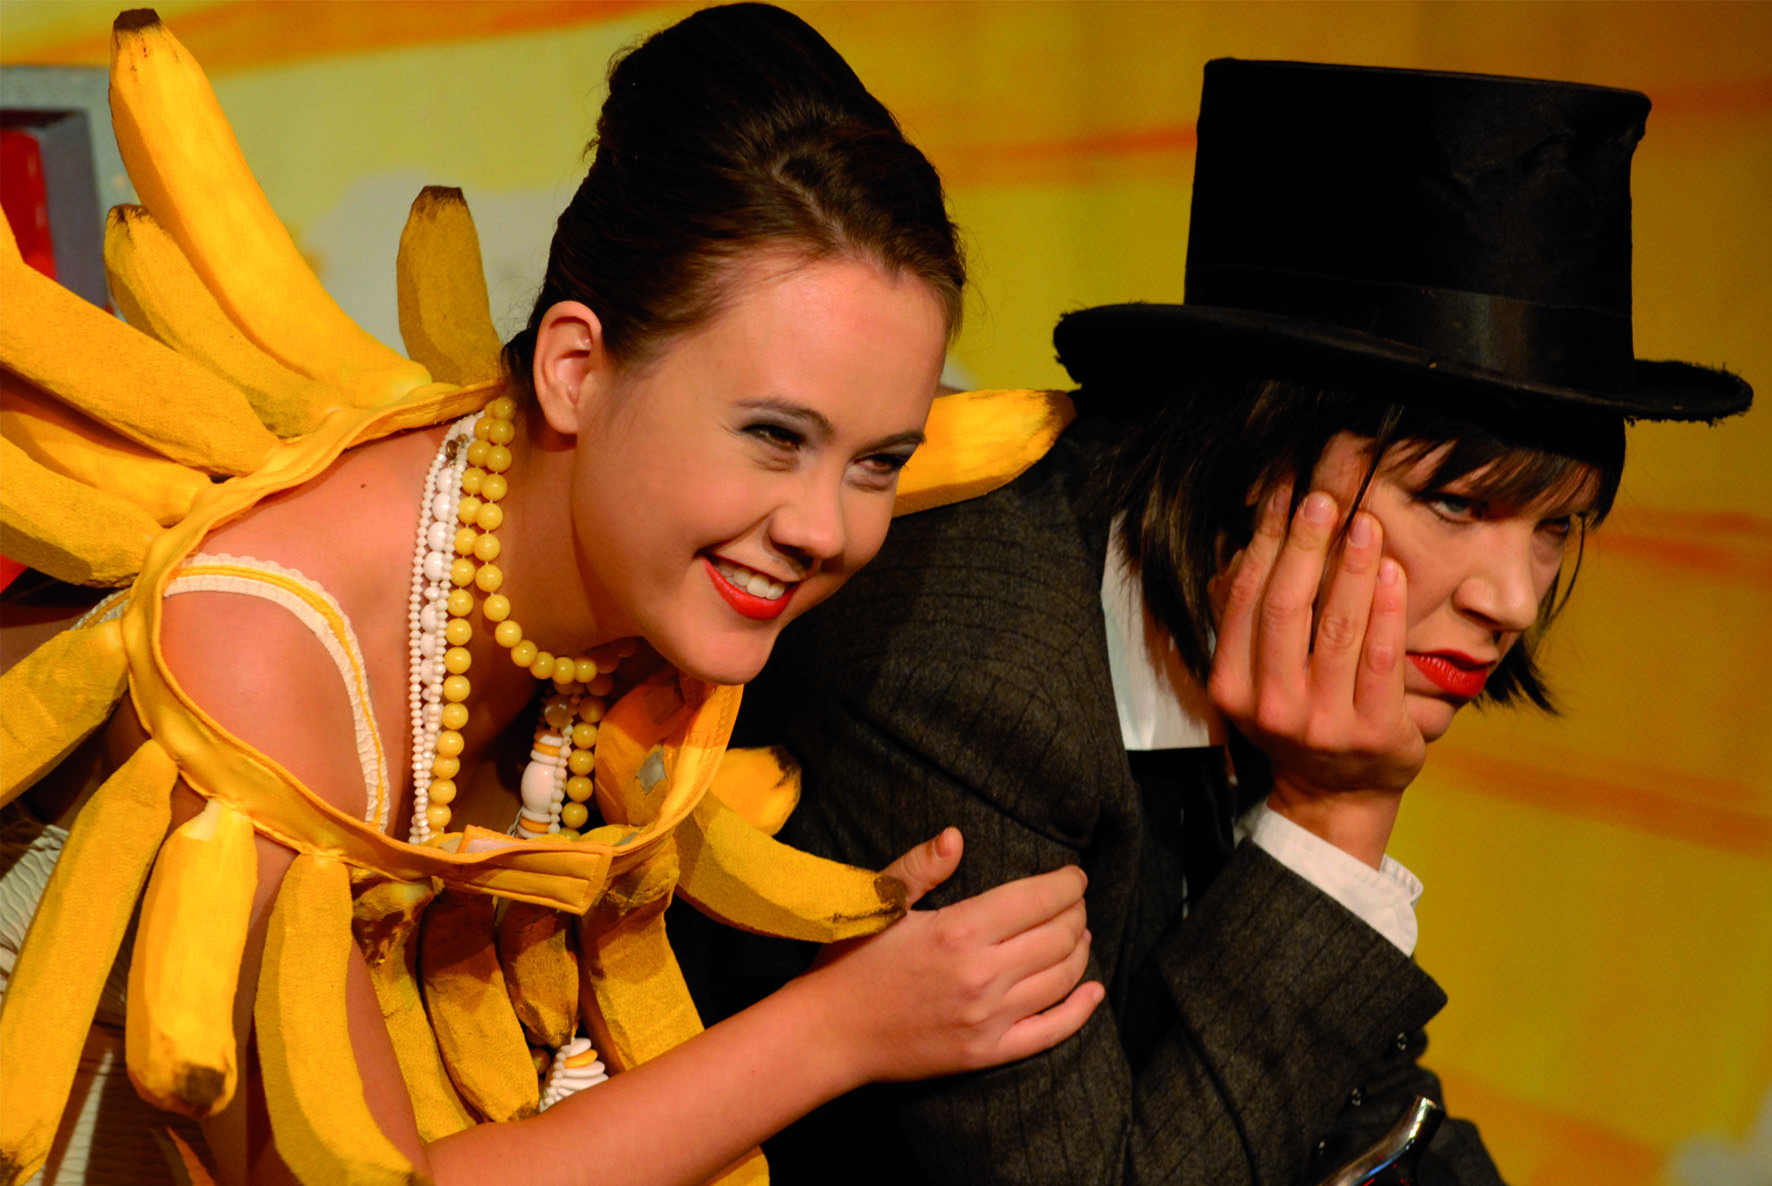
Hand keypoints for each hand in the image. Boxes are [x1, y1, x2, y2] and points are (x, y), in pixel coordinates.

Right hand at [803, 828, 1101, 1083]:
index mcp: (959, 931)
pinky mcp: (988, 1053)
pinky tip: (1093, 991)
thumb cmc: (851, 960)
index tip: (1075, 876)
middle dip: (1076, 913)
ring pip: (1062, 978)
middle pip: (1059, 937)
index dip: (1067, 885)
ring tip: (1078, 934)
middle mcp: (982, 975)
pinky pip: (1052, 1031)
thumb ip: (921, 865)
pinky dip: (1081, 1009)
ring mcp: (988, 1018)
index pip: (1038, 900)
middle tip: (1074, 902)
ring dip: (1080, 951)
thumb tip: (957, 836)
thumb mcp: (878, 902)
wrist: (828, 1032)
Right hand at [1207, 487, 1425, 862]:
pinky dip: (1388, 609)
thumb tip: (1247, 550)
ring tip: (1366, 525)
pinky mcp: (1372, 730)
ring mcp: (1323, 722)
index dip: (1265, 544)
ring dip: (1353, 568)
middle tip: (1324, 501)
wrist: (1336, 796)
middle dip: (1306, 546)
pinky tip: (1394, 572)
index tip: (1285, 499)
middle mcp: (1272, 705)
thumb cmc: (1298, 720)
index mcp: (1233, 687)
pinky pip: (1382, 658)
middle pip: (1286, 607)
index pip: (1245, 601)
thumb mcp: (1256, 679)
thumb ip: (1249, 623)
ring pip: (1337, 627)